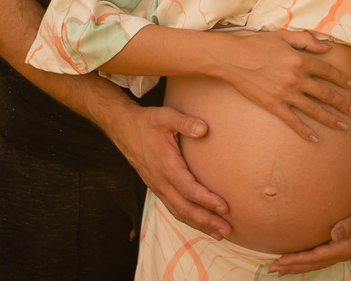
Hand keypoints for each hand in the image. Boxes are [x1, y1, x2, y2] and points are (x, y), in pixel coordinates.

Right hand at [106, 104, 231, 238]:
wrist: (124, 128)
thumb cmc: (147, 122)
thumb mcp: (166, 116)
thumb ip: (185, 122)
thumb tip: (204, 129)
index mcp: (165, 165)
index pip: (188, 189)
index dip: (207, 200)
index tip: (225, 207)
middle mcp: (160, 180)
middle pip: (184, 208)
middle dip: (206, 221)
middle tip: (227, 229)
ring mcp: (157, 186)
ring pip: (178, 212)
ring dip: (199, 224)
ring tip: (219, 233)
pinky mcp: (157, 187)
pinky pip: (173, 208)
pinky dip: (188, 218)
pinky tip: (200, 222)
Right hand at [214, 30, 350, 140]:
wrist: (232, 58)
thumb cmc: (256, 43)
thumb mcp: (283, 35)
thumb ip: (306, 41)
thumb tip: (327, 48)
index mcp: (300, 60)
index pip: (327, 71)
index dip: (341, 79)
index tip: (350, 86)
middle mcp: (297, 78)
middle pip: (326, 93)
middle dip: (343, 103)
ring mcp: (286, 94)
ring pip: (314, 109)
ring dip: (331, 119)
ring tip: (343, 126)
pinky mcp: (273, 105)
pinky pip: (293, 121)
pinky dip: (304, 131)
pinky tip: (314, 138)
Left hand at [267, 198, 350, 275]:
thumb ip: (350, 224)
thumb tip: (334, 233)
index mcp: (343, 247)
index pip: (314, 257)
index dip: (296, 260)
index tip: (279, 261)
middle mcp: (341, 252)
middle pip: (312, 264)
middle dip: (291, 266)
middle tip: (271, 269)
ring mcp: (342, 251)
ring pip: (315, 263)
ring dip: (298, 266)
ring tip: (280, 268)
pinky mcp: (342, 246)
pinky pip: (321, 257)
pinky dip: (308, 260)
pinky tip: (301, 258)